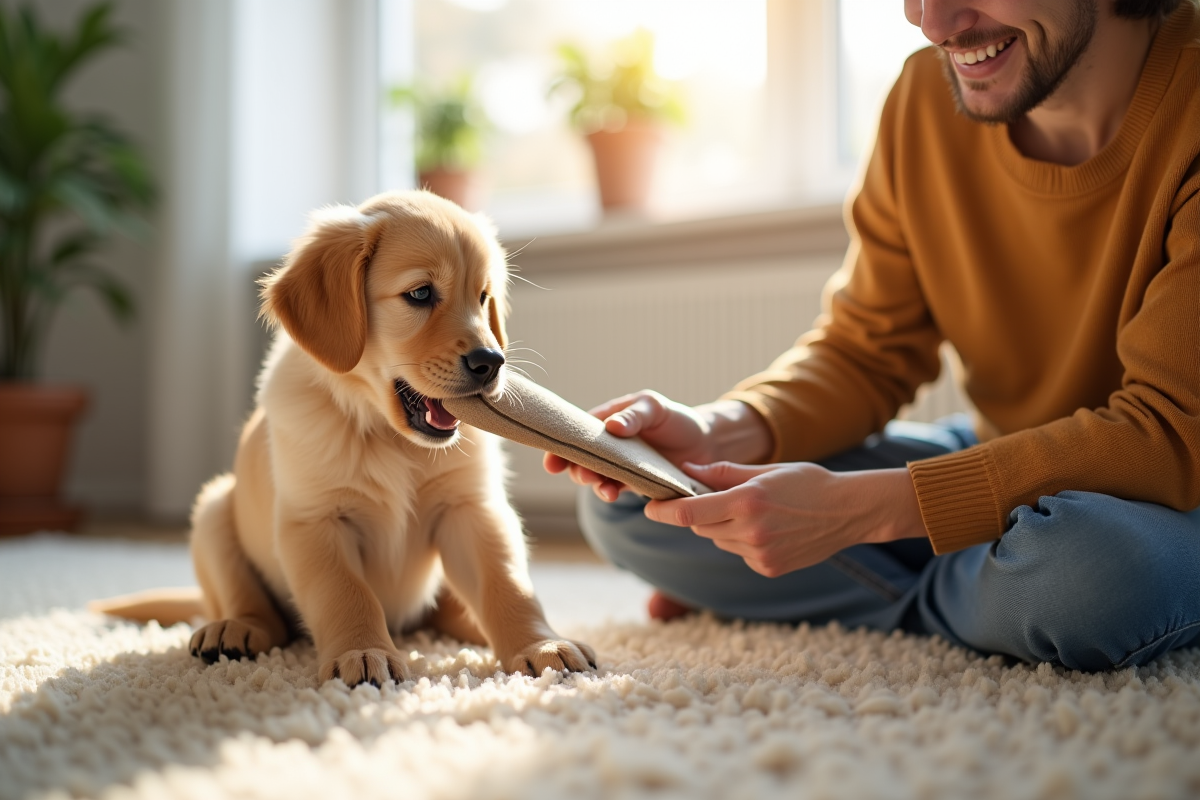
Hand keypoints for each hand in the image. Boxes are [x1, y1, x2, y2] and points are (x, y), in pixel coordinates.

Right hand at [543, 391, 717, 500]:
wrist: (706, 445)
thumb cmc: (676, 419)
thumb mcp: (655, 408)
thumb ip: (635, 416)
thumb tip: (612, 426)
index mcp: (607, 421)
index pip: (577, 432)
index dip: (560, 446)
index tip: (552, 461)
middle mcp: (609, 446)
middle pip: (582, 459)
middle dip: (577, 469)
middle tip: (585, 474)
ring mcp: (619, 467)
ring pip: (597, 477)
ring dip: (595, 484)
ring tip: (604, 489)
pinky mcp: (633, 484)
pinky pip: (616, 489)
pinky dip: (611, 492)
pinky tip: (614, 494)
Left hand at [643, 461, 925, 576]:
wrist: (849, 511)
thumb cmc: (807, 482)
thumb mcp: (765, 470)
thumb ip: (722, 473)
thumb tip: (686, 470)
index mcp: (747, 502)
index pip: (689, 512)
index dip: (664, 511)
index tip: (649, 507)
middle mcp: (751, 531)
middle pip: (701, 526)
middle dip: (699, 513)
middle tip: (712, 497)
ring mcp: (760, 554)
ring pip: (719, 540)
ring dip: (722, 527)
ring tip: (753, 511)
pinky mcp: (768, 568)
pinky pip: (739, 553)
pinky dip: (742, 541)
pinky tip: (768, 528)